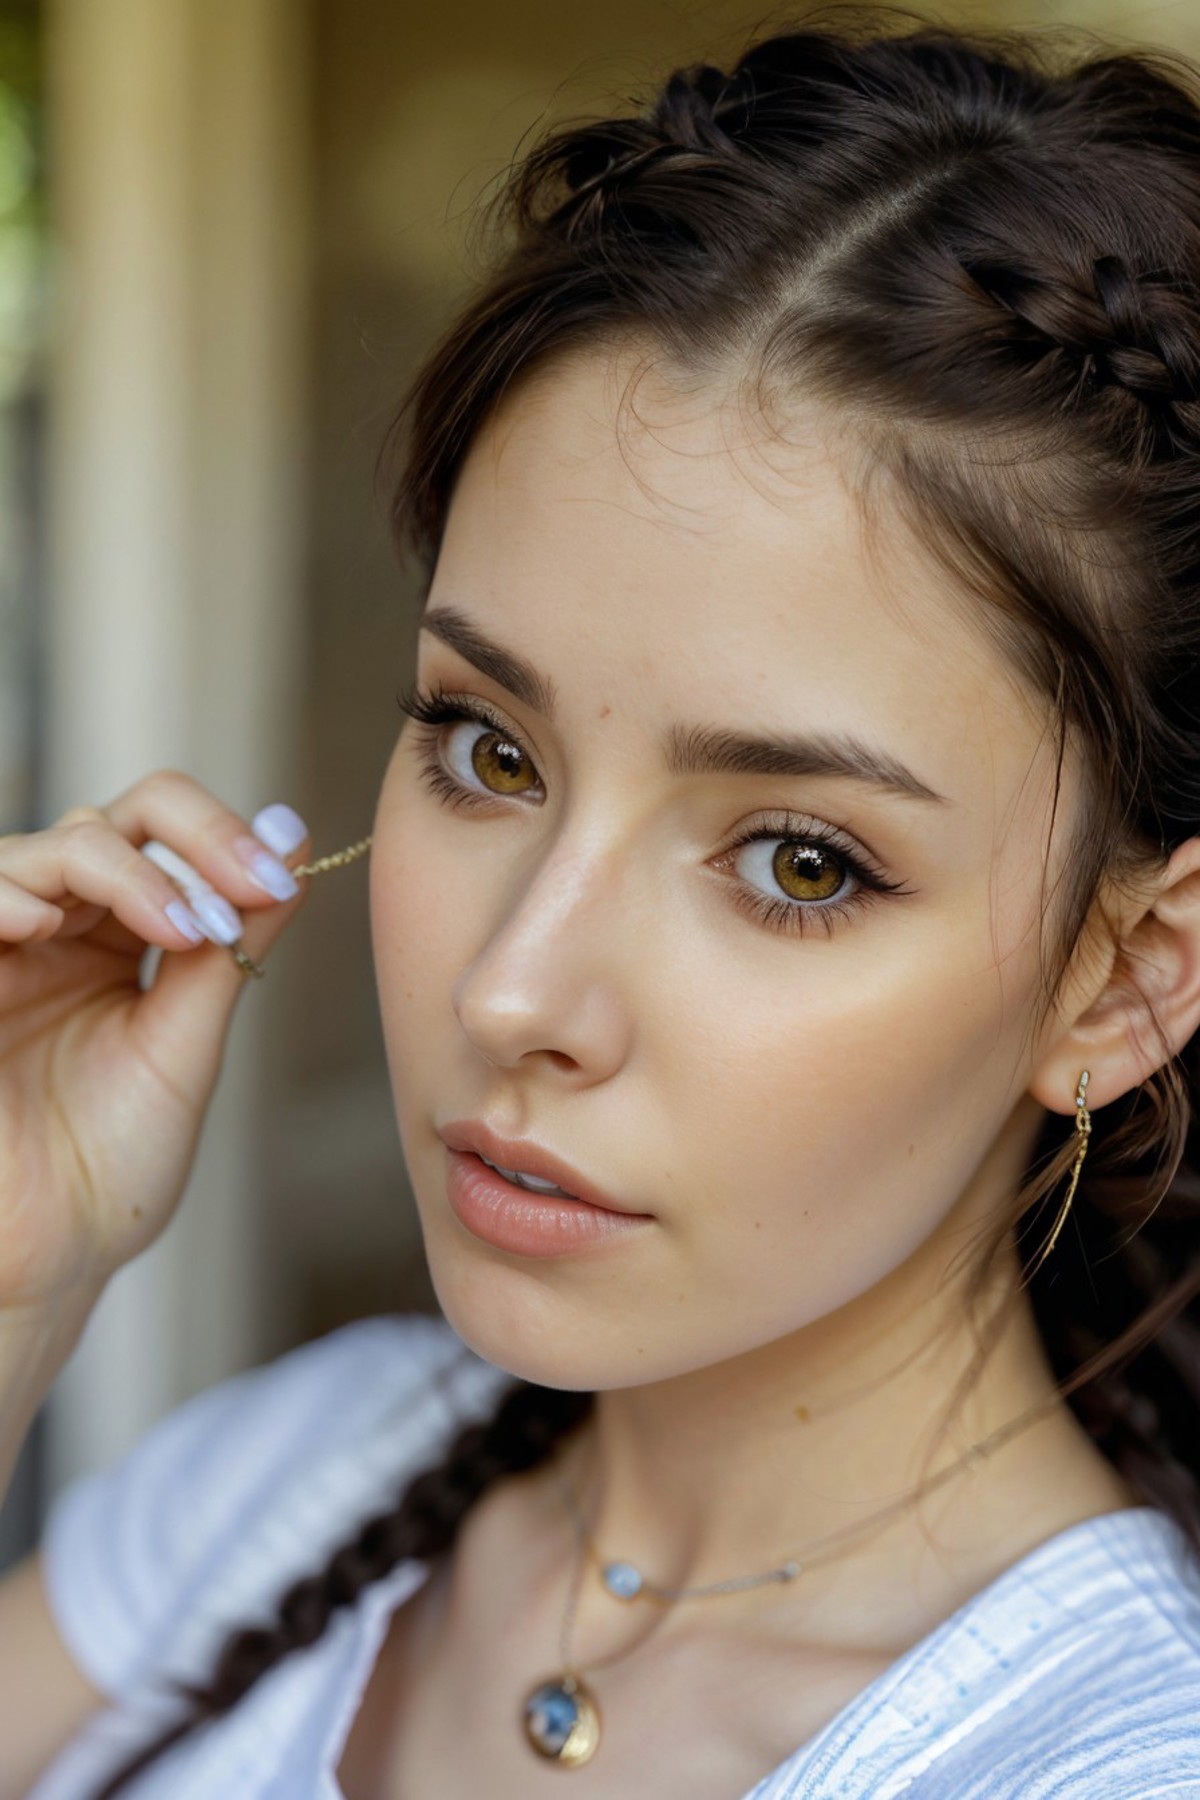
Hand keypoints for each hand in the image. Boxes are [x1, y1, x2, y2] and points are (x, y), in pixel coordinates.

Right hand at [0, 772, 310, 1309]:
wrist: (50, 1256)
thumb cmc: (112, 1165)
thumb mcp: (187, 1038)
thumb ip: (231, 940)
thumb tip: (292, 840)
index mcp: (116, 938)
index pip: (159, 831)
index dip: (219, 837)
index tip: (275, 882)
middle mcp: (56, 931)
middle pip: (110, 820)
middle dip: (191, 840)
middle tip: (243, 890)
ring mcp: (1, 952)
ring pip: (43, 849)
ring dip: (121, 871)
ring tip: (175, 929)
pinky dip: (4, 897)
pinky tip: (42, 924)